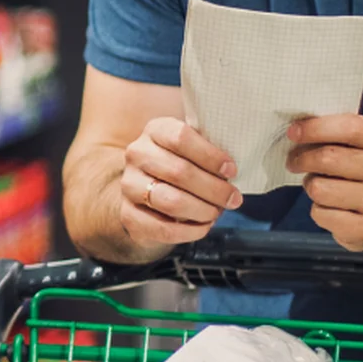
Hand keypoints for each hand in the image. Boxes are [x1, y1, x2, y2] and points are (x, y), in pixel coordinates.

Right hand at [120, 117, 241, 249]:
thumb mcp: (191, 148)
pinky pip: (163, 228)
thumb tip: (232, 172)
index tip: (231, 170)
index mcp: (155, 130)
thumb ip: (208, 151)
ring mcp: (129, 185)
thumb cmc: (178, 165)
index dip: (210, 156)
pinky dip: (190, 231)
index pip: (181, 138)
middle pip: (179, 172)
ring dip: (202, 210)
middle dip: (214, 189)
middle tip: (233, 199)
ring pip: (171, 201)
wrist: (146, 190)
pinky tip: (203, 226)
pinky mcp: (128, 214)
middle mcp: (137, 154)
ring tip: (217, 212)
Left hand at [286, 114, 362, 250]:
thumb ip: (334, 133)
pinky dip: (317, 210)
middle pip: (329, 158)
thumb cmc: (362, 171)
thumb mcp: (359, 145)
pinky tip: (328, 206)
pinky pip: (320, 214)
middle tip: (294, 162)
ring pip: (319, 188)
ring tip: (317, 185)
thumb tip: (296, 131)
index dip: (317, 128)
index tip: (293, 132)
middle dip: (302, 159)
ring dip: (310, 185)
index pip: (351, 127)